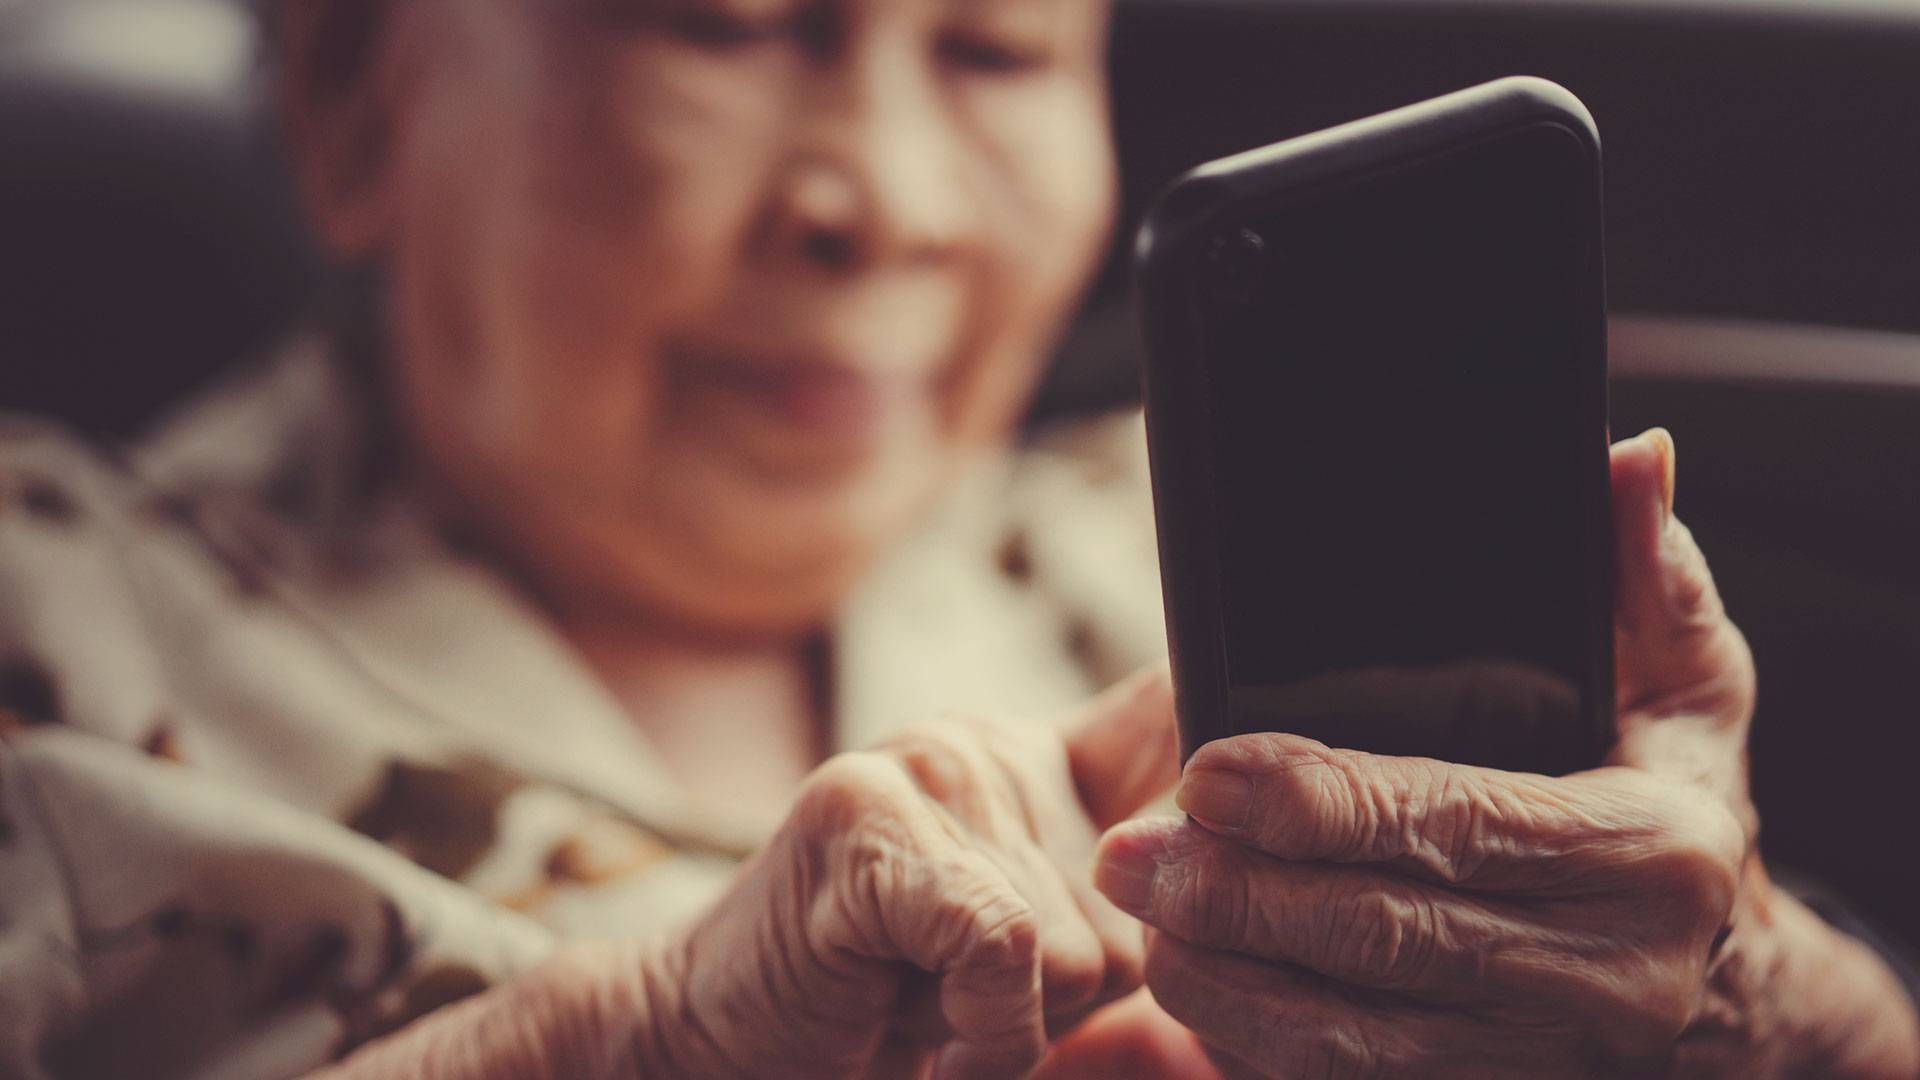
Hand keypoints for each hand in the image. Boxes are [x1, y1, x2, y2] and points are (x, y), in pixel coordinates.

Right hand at [644, 665, 1180, 1078]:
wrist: (718, 1039)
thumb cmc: (885, 1002)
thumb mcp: (1028, 952)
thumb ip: (1121, 901)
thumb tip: (1229, 862)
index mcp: (1036, 756)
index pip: (1172, 704)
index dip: (1232, 755)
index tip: (1246, 795)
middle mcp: (987, 742)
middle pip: (1145, 896)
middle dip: (1081, 992)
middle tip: (971, 995)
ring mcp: (924, 766)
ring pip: (1081, 937)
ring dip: (1019, 1019)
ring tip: (932, 1003)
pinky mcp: (868, 821)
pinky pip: (1005, 947)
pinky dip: (980, 1024)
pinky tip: (918, 1021)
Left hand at [1092, 430, 1919, 1077]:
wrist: (1737, 993)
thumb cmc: (1684, 808)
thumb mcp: (1692, 687)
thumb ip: (1646, 572)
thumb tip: (1629, 454)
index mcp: (1647, 854)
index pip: (1460, 822)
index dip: (1326, 802)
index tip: (1210, 771)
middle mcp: (1607, 976)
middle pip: (1390, 938)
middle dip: (1242, 894)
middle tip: (1128, 852)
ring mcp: (1547, 1057)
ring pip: (1362, 1039)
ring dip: (1233, 980)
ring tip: (1141, 918)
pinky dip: (1267, 1045)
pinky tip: (1196, 986)